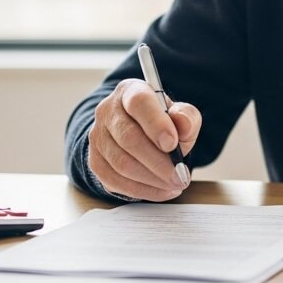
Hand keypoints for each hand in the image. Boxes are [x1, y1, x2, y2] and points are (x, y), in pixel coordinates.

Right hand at [87, 78, 201, 200]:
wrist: (139, 134)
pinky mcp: (95, 161)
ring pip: (121, 163)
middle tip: (180, 174)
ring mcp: (98, 137)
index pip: (139, 103)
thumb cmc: (162, 122)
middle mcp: (108, 111)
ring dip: (152, 179)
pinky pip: (116, 181)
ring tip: (175, 183)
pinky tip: (161, 190)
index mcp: (130, 92)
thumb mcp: (180, 114)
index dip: (156, 124)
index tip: (172, 144)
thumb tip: (183, 124)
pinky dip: (142, 190)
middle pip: (129, 138)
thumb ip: (187, 117)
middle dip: (158, 162)